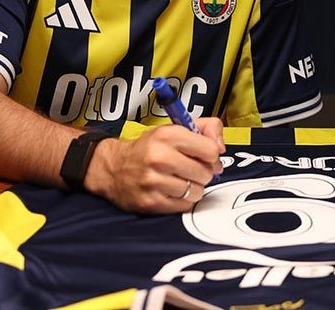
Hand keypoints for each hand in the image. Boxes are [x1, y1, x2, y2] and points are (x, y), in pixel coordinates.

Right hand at [85, 117, 224, 212]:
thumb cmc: (149, 148)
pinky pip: (185, 205)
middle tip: (193, 170)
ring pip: (197, 191)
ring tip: (181, 180)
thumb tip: (221, 147)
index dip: (213, 155)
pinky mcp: (151, 202)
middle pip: (205, 173)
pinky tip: (173, 190)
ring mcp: (154, 182)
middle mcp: (160, 157)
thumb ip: (206, 128)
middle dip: (204, 173)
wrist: (113, 167)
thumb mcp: (175, 128)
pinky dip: (183, 200)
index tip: (206, 157)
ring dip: (194, 188)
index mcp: (168, 135)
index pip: (211, 150)